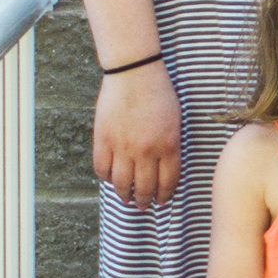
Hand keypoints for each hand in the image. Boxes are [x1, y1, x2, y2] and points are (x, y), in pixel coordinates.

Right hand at [94, 59, 181, 207]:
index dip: (164, 195)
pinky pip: (101, 168)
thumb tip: (163, 171)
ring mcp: (123, 146)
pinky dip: (105, 178)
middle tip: (143, 204)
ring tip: (126, 197)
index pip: (167, 182)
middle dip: (144, 200)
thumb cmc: (159, 93)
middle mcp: (146, 151)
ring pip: (121, 183)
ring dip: (124, 194)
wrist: (135, 73)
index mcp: (168, 146)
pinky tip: (109, 179)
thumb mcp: (175, 121)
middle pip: (144, 187)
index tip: (162, 201)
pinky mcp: (103, 139)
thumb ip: (171, 147)